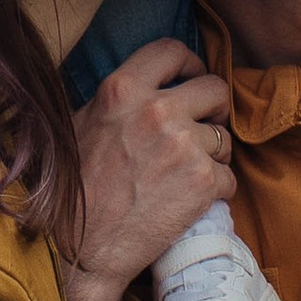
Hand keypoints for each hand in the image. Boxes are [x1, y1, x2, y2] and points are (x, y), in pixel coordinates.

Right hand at [64, 38, 233, 300]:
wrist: (78, 250)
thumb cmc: (72, 191)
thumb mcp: (81, 126)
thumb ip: (117, 101)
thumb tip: (143, 86)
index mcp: (123, 89)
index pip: (172, 49)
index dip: (189, 63)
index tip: (191, 79)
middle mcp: (157, 110)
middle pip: (214, 88)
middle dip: (213, 109)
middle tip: (202, 129)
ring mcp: (184, 145)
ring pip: (223, 137)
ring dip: (212, 155)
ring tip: (185, 176)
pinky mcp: (203, 182)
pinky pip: (228, 177)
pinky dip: (215, 191)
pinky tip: (189, 203)